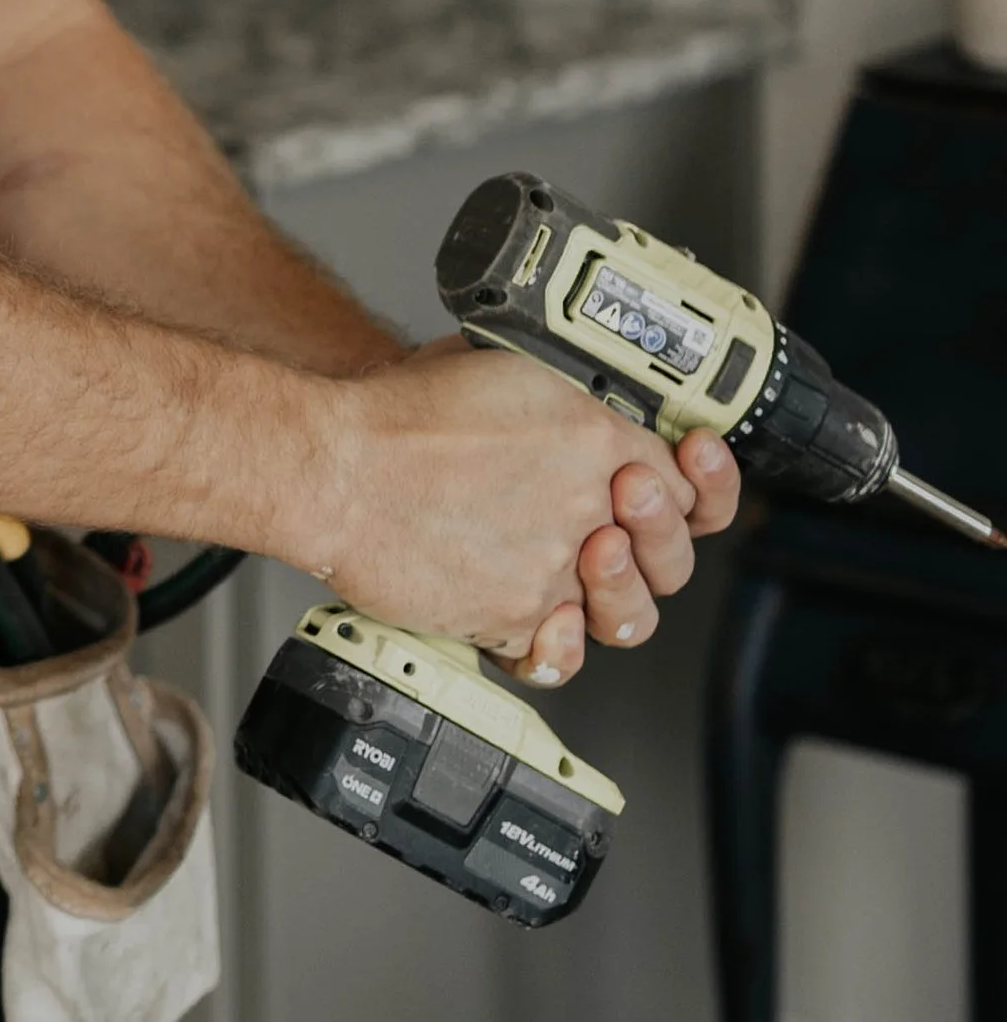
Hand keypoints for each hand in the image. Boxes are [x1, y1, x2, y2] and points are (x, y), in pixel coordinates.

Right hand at [304, 340, 742, 684]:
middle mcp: (584, 504)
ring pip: (622, 613)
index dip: (688, 489)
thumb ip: (557, 397)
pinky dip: (553, 648)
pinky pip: (557, 655)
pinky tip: (547, 625)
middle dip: (654, 546)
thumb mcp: (498, 366)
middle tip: (615, 528)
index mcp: (592, 434)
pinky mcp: (511, 618)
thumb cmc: (392, 415)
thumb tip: (576, 401)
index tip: (671, 484)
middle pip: (668, 555)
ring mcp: (551, 567)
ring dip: (613, 597)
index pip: (682, 481)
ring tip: (580, 570)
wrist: (333, 469)